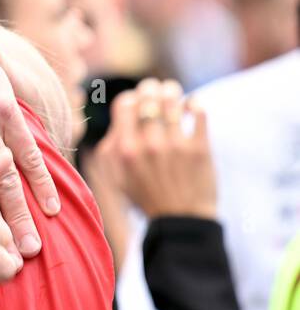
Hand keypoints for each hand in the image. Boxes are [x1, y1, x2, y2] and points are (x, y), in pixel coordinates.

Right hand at [92, 78, 215, 219]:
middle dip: (152, 88)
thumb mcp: (115, 175)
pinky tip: (192, 105)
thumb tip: (120, 114)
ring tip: (174, 93)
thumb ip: (110, 145)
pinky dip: (194, 103)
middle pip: (149, 98)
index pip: (125, 104)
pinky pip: (198, 113)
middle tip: (157, 89)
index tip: (138, 100)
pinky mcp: (200, 149)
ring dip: (173, 91)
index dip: (132, 97)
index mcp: (124, 150)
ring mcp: (175, 146)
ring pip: (173, 101)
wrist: (180, 221)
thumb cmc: (146, 195)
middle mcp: (148, 146)